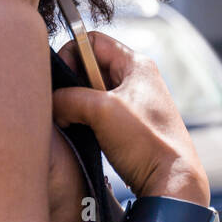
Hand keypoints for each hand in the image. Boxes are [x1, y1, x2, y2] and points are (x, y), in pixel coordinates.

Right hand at [51, 30, 208, 205]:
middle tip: (63, 103)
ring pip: (92, 92)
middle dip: (72, 83)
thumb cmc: (146, 141)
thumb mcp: (101, 111)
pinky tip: (80, 132)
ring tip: (71, 120)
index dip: (71, 53)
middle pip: (90, 66)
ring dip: (76, 105)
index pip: (92, 40)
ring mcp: (133, 102)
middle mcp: (136, 78)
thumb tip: (52, 102)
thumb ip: (69, 98)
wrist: (170, 180)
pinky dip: (84, 119)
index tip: (62, 78)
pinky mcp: (128, 125)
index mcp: (136, 64)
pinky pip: (98, 113)